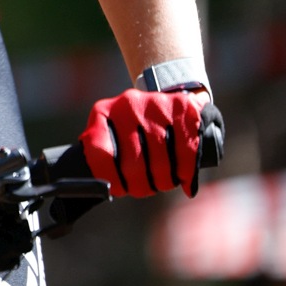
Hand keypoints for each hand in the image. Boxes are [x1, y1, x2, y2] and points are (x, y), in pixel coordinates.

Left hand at [81, 89, 220, 197]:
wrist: (168, 96)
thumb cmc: (136, 126)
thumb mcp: (113, 134)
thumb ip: (105, 155)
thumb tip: (100, 187)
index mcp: (103, 112)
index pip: (100, 152)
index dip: (111, 178)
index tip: (118, 189)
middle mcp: (128, 104)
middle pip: (133, 165)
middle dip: (141, 186)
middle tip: (145, 189)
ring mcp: (155, 105)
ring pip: (160, 163)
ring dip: (163, 182)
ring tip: (163, 182)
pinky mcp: (182, 108)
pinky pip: (185, 153)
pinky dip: (185, 172)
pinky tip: (182, 178)